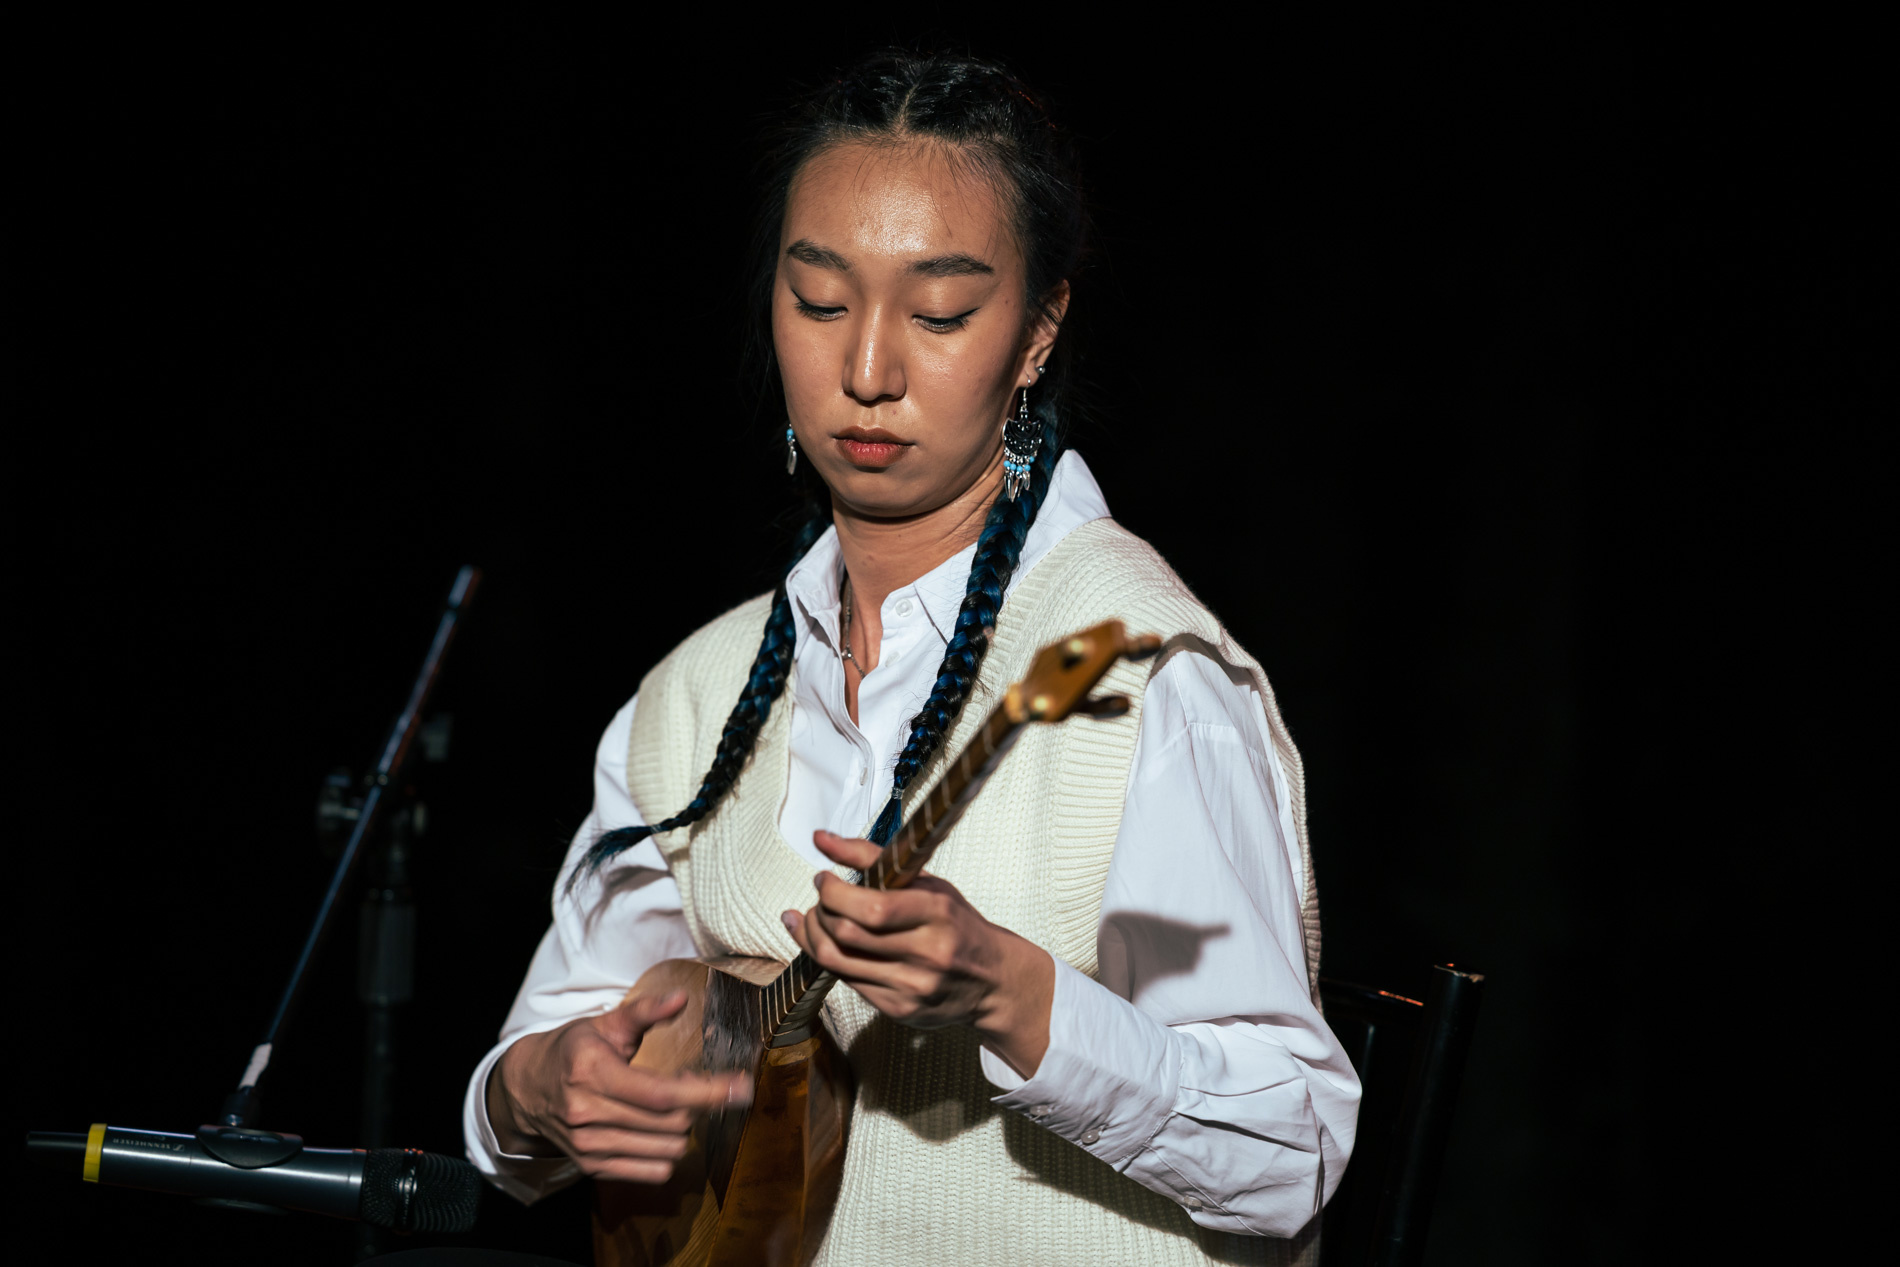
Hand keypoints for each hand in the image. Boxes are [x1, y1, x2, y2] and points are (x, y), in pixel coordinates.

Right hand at [487, 991, 751, 1182]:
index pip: (661, 1093)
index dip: (707, 1092)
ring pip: (666, 1151)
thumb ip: (645, 1011)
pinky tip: (659, 1129)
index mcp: (593, 1072)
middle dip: (697, 1104)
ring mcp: (588, 1145)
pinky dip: (667, 1153)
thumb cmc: (572, 1050)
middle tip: (697, 1083)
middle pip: (670, 1123)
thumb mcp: (605, 1023)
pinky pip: (652, 1172)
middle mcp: (588, 1113)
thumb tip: (681, 999)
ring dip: (683, 1129)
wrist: (526, 1090)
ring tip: (672, 1104)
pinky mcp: (591, 1166)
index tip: (741, 1087)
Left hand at [781, 829, 1054, 1077]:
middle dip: (819, 913)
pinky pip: (848, 982)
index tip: (824, 879)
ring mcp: (912, 985)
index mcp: (936, 913)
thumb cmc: (956, 925)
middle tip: (819, 899)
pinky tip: (827, 944)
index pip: (871, 907)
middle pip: (848, 933)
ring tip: (814, 920)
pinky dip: (829, 960)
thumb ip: (872, 858)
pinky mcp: (900, 1009)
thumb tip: (821, 839)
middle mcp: (926, 952)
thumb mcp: (927, 883)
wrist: (992, 981)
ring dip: (814, 937)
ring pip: (839, 961)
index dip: (833, 892)